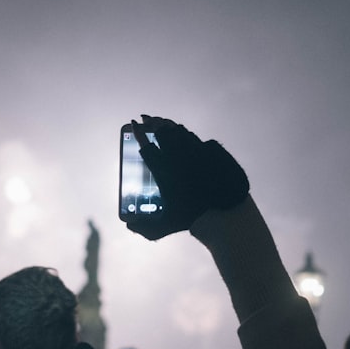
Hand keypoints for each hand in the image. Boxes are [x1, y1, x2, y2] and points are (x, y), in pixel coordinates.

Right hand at [127, 115, 248, 239]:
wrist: (220, 213)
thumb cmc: (190, 220)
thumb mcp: (164, 226)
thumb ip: (145, 229)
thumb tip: (129, 225)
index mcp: (163, 171)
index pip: (147, 147)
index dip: (138, 133)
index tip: (133, 123)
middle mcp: (177, 158)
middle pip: (162, 134)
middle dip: (152, 124)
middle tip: (145, 119)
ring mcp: (194, 152)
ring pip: (178, 132)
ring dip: (166, 125)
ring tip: (159, 122)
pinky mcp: (207, 152)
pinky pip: (192, 136)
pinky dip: (182, 132)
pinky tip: (179, 131)